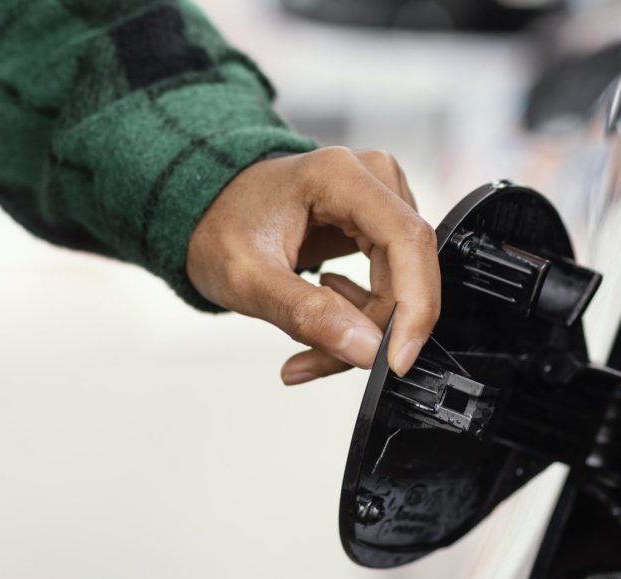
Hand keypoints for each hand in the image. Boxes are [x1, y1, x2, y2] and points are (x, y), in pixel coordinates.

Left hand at [186, 147, 440, 384]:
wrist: (205, 208)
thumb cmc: (217, 226)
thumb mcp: (249, 279)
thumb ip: (308, 315)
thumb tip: (368, 350)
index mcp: (339, 175)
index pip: (407, 239)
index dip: (415, 305)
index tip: (397, 360)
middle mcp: (371, 176)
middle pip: (407, 268)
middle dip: (375, 329)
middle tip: (323, 361)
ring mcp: (379, 198)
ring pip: (402, 283)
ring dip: (365, 329)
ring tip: (311, 349)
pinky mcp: (377, 224)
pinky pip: (391, 283)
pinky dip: (362, 318)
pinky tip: (324, 325)